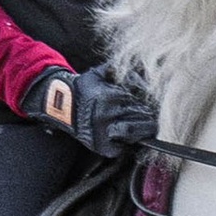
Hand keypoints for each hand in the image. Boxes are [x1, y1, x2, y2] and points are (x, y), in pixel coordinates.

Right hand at [36, 67, 155, 157]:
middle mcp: (105, 114)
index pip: (137, 101)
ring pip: (132, 132)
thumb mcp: (98, 74)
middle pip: (138, 117)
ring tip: (149, 129)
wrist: (61, 107)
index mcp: (108, 96)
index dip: (146, 103)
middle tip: (155, 119)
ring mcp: (103, 131)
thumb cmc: (83, 90)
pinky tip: (129, 139)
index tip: (153, 106)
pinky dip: (127, 145)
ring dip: (143, 131)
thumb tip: (139, 67)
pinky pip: (121, 148)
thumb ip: (116, 68)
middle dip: (148, 117)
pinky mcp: (100, 146)